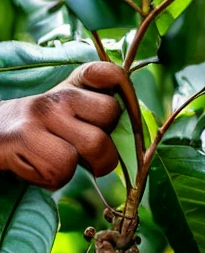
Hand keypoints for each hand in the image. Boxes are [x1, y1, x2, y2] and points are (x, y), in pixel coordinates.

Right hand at [0, 61, 123, 188]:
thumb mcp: (68, 116)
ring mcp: (41, 113)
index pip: (110, 73)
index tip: (115, 116)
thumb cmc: (39, 134)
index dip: (125, 90)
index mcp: (73, 85)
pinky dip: (54, 179)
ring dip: (81, 166)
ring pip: (94, 145)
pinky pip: (63, 168)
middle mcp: (59, 94)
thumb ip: (97, 115)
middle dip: (105, 144)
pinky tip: (38, 168)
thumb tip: (134, 133)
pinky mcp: (23, 137)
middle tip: (82, 153)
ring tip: (58, 162)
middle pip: (110, 114)